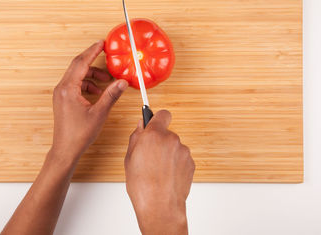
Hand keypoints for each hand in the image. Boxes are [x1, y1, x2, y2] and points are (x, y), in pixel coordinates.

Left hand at [51, 40, 127, 162]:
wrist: (65, 149)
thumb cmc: (78, 134)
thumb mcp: (99, 113)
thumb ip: (111, 95)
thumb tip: (121, 82)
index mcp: (68, 89)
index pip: (81, 63)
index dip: (92, 51)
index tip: (101, 43)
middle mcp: (62, 88)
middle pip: (77, 66)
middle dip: (92, 60)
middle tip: (104, 53)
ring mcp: (61, 94)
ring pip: (77, 75)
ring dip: (91, 74)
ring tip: (105, 80)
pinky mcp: (63, 99)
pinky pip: (75, 84)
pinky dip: (87, 84)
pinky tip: (97, 91)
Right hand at [124, 110, 194, 234]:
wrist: (160, 206)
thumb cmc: (142, 186)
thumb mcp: (130, 158)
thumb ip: (136, 137)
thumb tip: (141, 125)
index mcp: (155, 134)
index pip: (163, 114)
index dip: (158, 118)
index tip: (154, 123)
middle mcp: (172, 139)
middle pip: (167, 133)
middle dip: (160, 141)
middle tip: (150, 156)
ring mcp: (183, 151)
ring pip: (174, 146)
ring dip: (168, 154)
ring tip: (158, 171)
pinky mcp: (191, 162)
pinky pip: (181, 158)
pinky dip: (175, 164)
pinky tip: (166, 176)